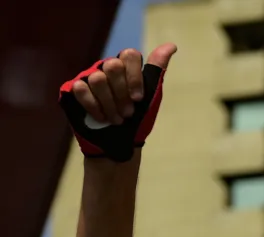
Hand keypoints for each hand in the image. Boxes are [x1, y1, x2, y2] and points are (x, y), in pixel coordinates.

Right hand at [59, 43, 176, 161]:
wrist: (121, 144)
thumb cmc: (138, 120)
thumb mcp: (152, 96)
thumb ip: (157, 70)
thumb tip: (171, 46)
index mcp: (127, 68)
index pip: (130, 55)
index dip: (134, 78)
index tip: (138, 99)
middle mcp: (106, 68)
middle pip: (113, 65)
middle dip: (122, 94)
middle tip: (128, 112)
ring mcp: (89, 77)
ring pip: (97, 79)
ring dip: (110, 104)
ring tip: (116, 119)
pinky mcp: (73, 89)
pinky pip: (81, 88)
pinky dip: (94, 106)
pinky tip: (100, 118)